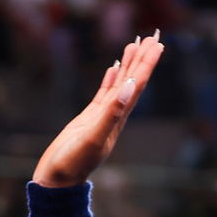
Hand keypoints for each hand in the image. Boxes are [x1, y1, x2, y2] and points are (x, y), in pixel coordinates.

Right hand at [32, 33, 164, 187]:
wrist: (58, 180)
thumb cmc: (73, 162)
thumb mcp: (93, 137)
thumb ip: (111, 113)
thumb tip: (130, 88)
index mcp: (119, 117)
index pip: (137, 85)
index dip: (147, 64)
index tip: (157, 44)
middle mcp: (115, 115)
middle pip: (133, 81)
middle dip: (143, 59)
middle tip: (153, 36)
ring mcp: (103, 116)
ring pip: (120, 84)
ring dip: (129, 65)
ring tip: (135, 44)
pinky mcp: (89, 118)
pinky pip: (104, 93)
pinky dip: (111, 79)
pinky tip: (114, 69)